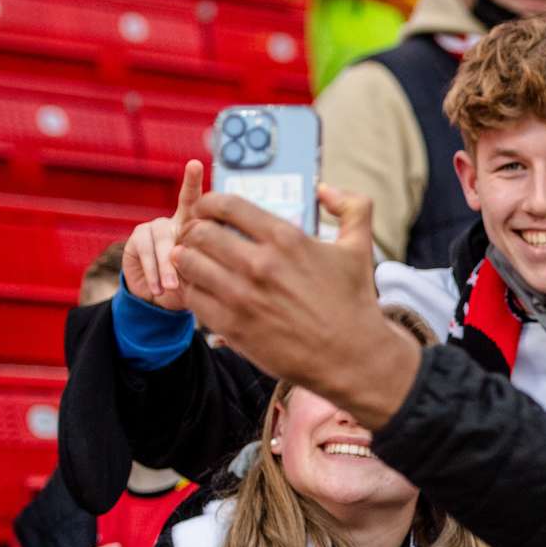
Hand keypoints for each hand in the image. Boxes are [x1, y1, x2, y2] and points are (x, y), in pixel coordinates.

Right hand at [124, 160, 204, 311]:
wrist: (160, 300)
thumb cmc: (188, 284)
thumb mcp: (200, 275)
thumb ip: (202, 262)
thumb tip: (208, 257)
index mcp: (193, 225)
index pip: (194, 201)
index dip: (192, 181)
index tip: (194, 164)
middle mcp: (174, 221)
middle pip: (179, 225)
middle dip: (182, 250)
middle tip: (188, 272)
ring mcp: (154, 228)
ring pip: (163, 242)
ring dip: (167, 268)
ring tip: (171, 287)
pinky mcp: (137, 238)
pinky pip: (145, 252)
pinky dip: (152, 273)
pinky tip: (157, 288)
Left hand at [173, 187, 421, 428]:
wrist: (352, 357)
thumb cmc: (354, 302)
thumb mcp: (360, 246)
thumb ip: (350, 206)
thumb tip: (324, 189)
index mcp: (286, 238)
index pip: (227, 205)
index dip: (208, 203)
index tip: (205, 210)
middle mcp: (261, 263)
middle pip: (200, 232)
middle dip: (192, 229)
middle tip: (193, 236)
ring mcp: (244, 296)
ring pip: (189, 263)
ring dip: (185, 258)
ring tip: (190, 260)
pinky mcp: (233, 326)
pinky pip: (193, 298)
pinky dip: (190, 289)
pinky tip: (199, 289)